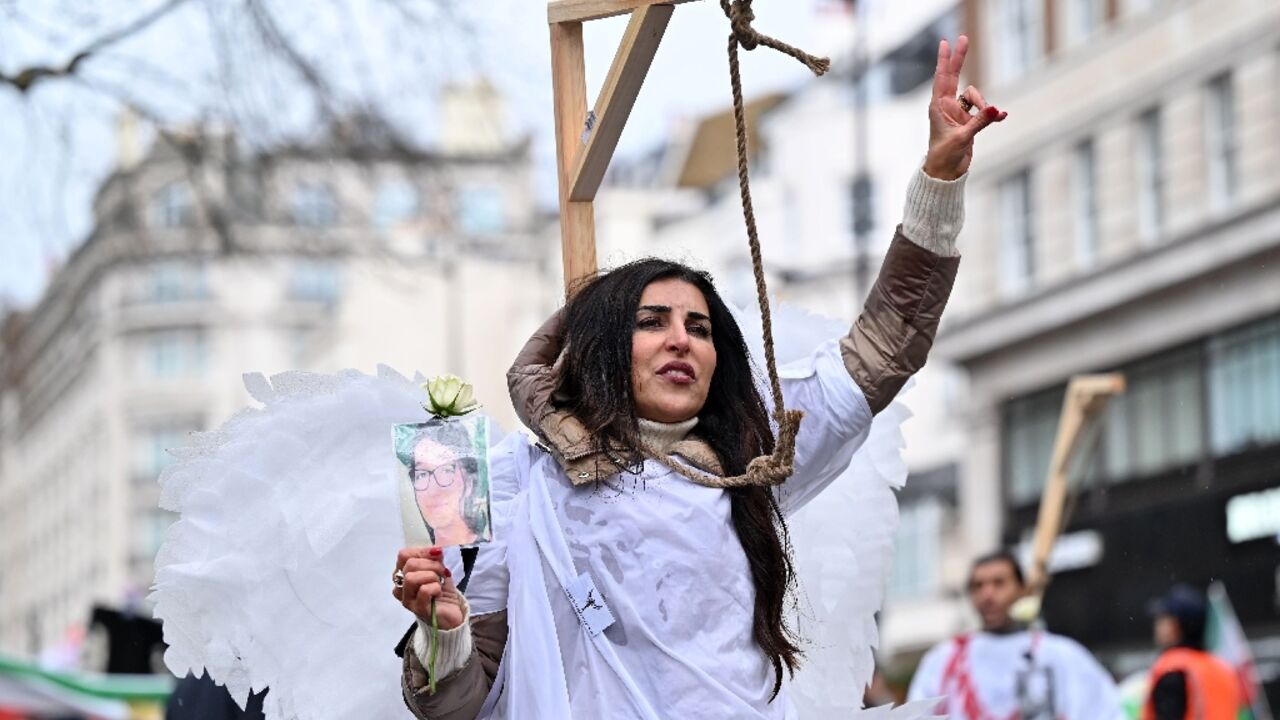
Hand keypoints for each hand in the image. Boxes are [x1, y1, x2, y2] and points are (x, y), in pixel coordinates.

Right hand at [393, 547, 465, 629]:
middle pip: (409, 565)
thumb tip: (435, 550)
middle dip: (431, 565)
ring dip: (431, 576)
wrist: (452, 613)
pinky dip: (435, 587)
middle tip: (442, 572)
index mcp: (403, 574)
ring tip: (439, 582)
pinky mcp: (418, 610)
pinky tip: (438, 593)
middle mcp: (401, 587)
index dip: (422, 551)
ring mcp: (407, 600)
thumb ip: (434, 558)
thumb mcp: (439, 569)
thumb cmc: (441, 591)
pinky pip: (423, 590)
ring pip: (411, 578)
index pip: (404, 555)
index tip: (437, 555)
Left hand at [924, 35, 1006, 180]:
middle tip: (963, 38)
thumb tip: (996, 109)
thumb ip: (979, 122)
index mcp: (939, 107)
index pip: (942, 78)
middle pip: (954, 76)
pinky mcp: (969, 122)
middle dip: (959, 59)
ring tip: (992, 117)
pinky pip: (984, 111)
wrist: (946, 173)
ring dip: (985, 104)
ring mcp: (959, 113)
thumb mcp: (962, 138)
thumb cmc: (945, 156)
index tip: (945, 43)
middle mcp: (947, 107)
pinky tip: (1001, 117)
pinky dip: (992, 114)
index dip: (944, 60)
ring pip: (976, 96)